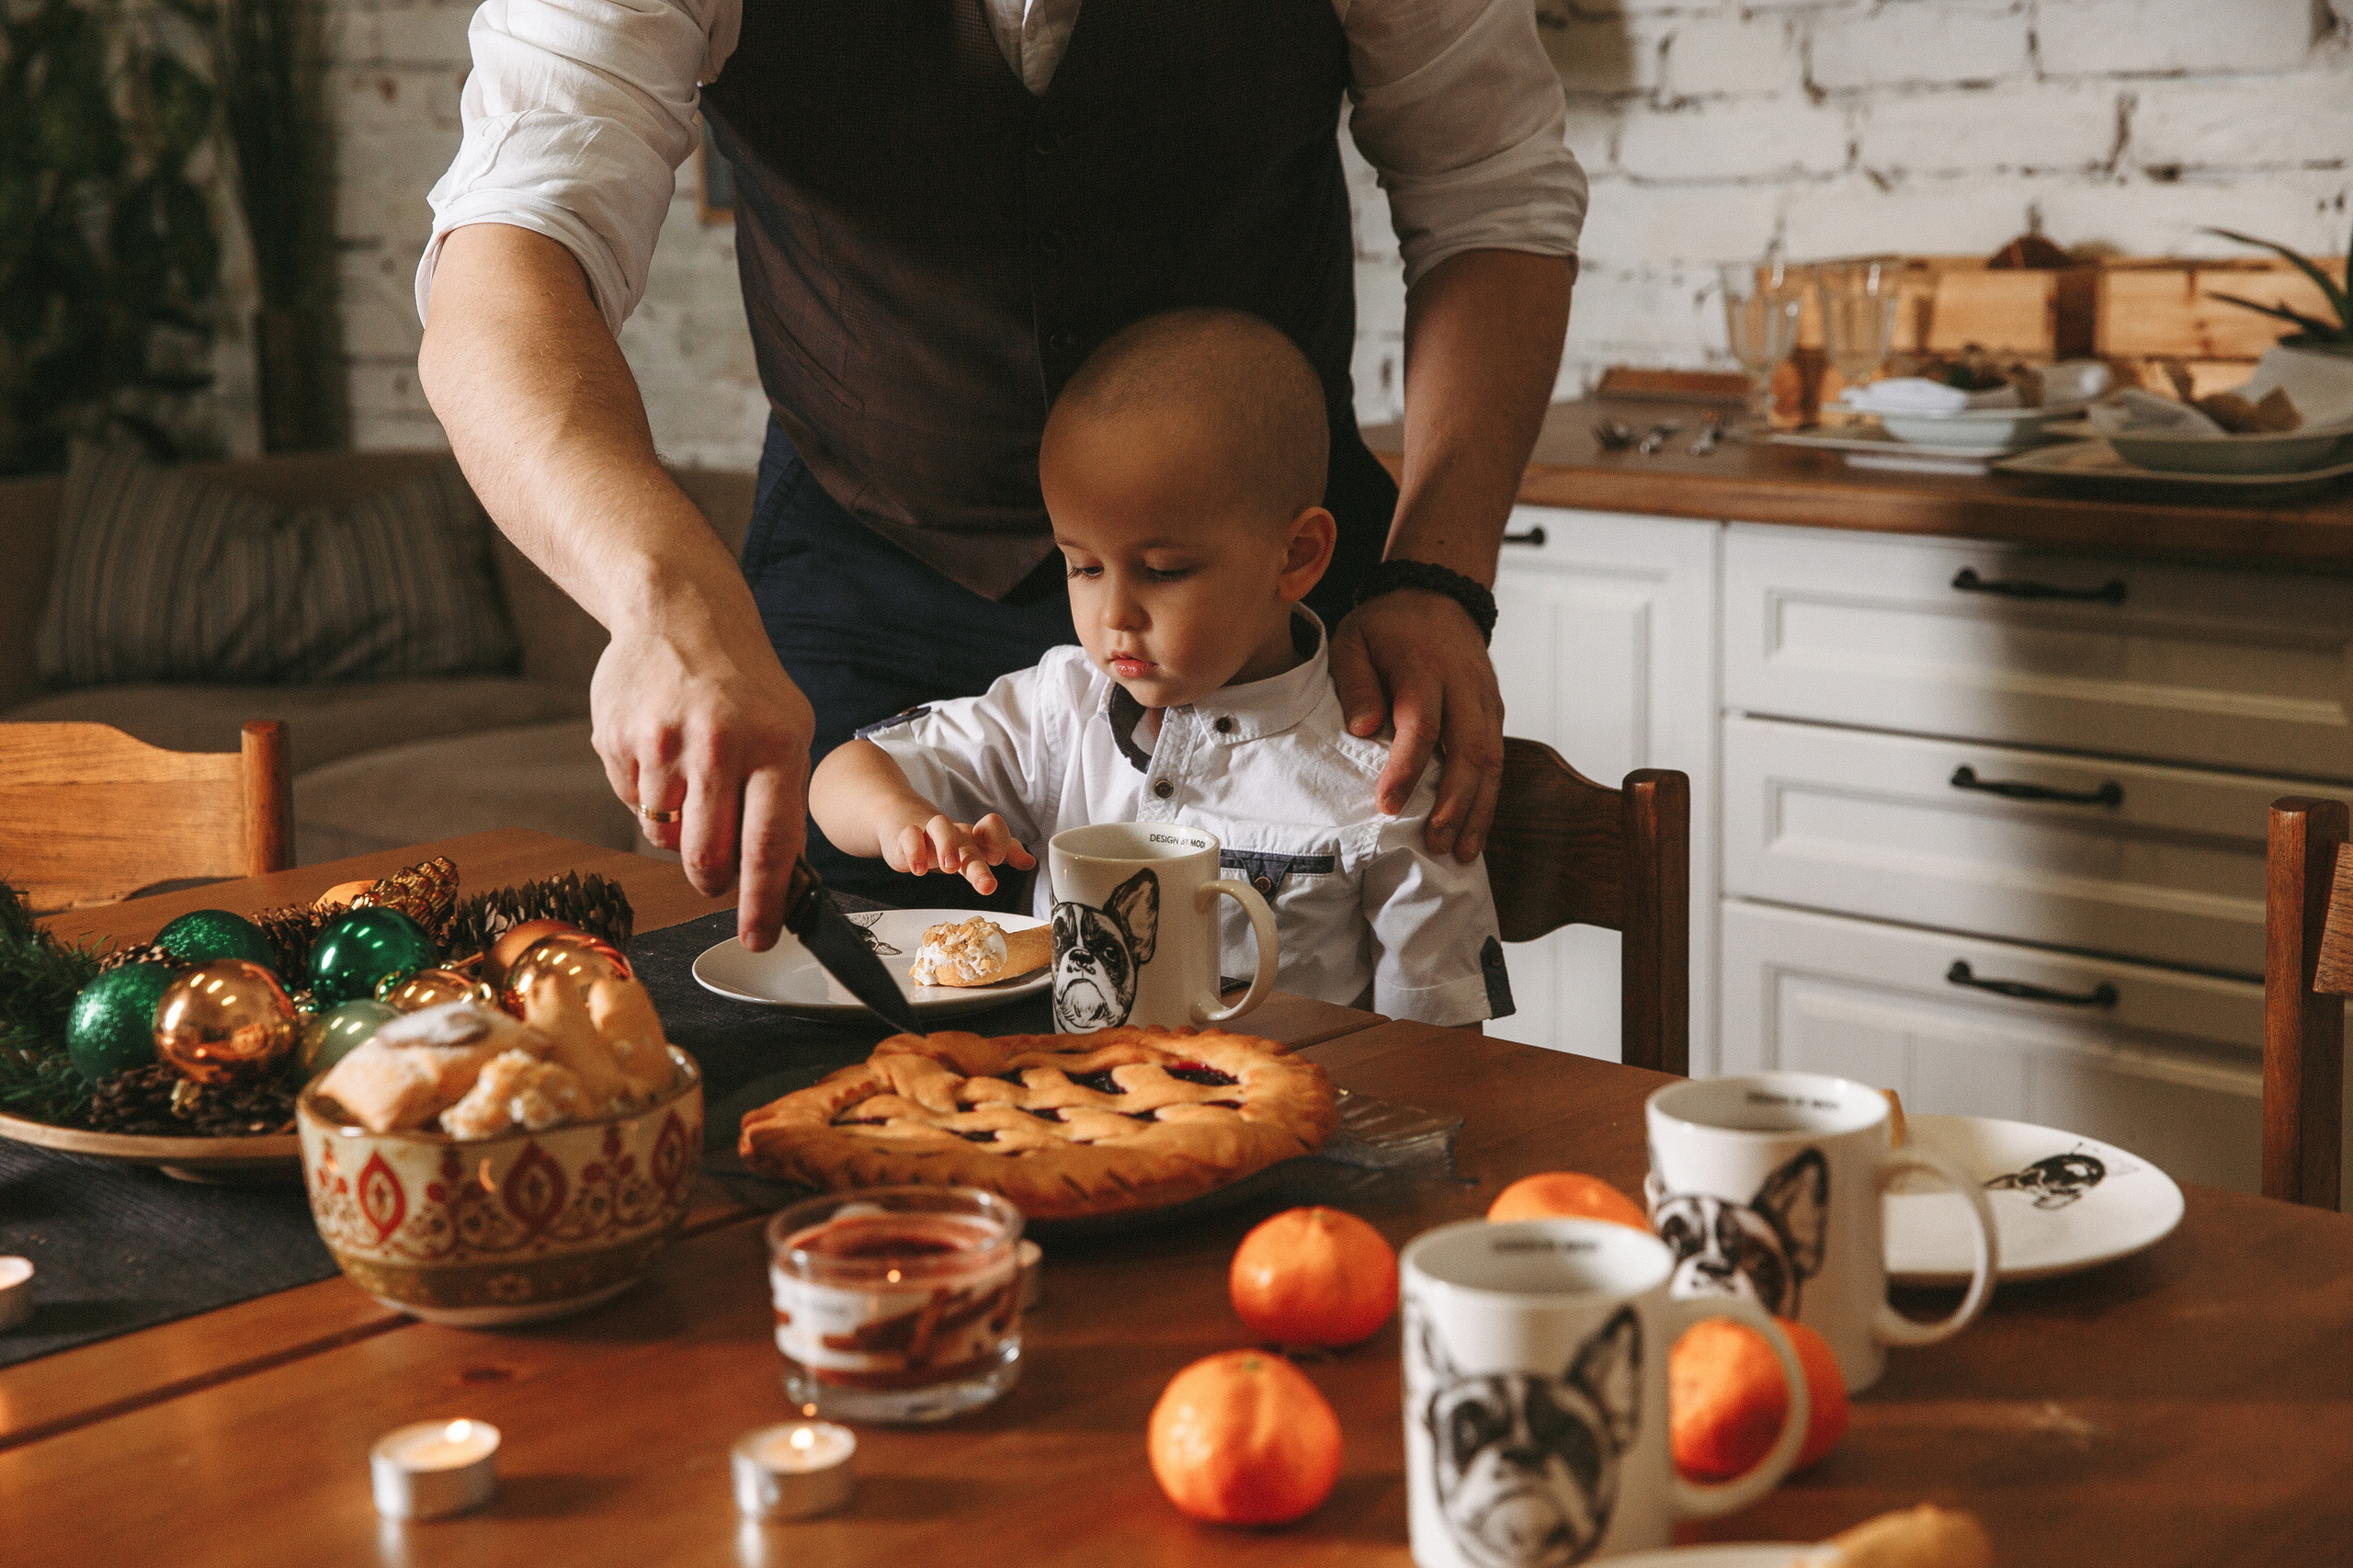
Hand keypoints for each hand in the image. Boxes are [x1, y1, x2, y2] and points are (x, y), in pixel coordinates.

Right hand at [591, 614, 815, 951]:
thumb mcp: (789, 728)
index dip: (762, 902)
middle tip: (718, 879)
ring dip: (678, 831)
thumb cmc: (744, 684)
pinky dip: (650, 797)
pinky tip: (662, 754)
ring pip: (663, 836)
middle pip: (706, 857)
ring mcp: (661, 742)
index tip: (759, 938)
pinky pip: (633, 804)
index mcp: (774, 745)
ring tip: (693, 781)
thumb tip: (779, 882)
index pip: (768, 846)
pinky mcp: (615, 739)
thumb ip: (782, 800)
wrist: (678, 612)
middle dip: (713, 882)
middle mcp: (718, 745)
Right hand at [882, 813, 1036, 895]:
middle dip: (980, 866)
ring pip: (941, 827)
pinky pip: (910, 835)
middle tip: (988, 886)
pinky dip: (914, 851)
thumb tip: (1031, 861)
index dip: (1003, 843)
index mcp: (974, 837)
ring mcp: (930, 831)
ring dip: (947, 847)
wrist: (903, 821)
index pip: (994, 831)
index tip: (1007, 861)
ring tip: (950, 868)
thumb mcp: (973, 849)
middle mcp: (956, 833)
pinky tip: (917, 869)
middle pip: (970, 842)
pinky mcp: (907, 834)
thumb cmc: (943, 840)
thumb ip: (1002, 853)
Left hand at [1330, 589, 1503, 860]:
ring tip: (1460, 851)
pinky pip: (1497, 759)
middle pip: (1469, 750)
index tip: (1388, 805)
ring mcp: (1485, 699)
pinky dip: (1488, 798)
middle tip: (1433, 842)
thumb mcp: (1354, 641)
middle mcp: (1463, 686)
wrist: (1438, 596)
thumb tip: (1363, 729)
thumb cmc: (1387, 626)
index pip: (1421, 724)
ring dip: (1478, 810)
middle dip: (1453, 803)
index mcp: (1424, 667)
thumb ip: (1357, 683)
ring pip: (1492, 760)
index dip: (1406, 768)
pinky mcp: (1495, 711)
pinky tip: (1473, 829)